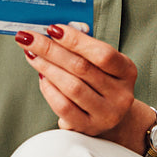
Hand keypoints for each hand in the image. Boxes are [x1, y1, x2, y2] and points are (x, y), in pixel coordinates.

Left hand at [15, 24, 145, 150]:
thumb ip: (83, 48)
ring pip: (71, 87)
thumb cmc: (101, 83)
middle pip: (82, 68)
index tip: (52, 28)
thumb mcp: (101, 64)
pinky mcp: (88, 128)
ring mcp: (106, 114)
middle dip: (51, 50)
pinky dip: (48, 89)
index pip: (102, 53)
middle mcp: (120, 94)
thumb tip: (53, 32)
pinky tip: (41, 77)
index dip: (76, 40)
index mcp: (127, 71)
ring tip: (31, 55)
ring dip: (46, 67)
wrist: (111, 116)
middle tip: (29, 38)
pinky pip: (63, 107)